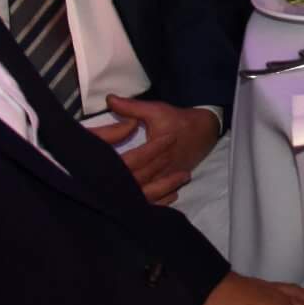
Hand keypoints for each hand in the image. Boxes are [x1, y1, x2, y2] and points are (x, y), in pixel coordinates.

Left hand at [93, 95, 217, 204]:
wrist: (206, 129)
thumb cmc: (179, 120)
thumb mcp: (155, 110)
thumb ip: (131, 107)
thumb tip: (108, 99)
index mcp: (157, 150)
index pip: (133, 163)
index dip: (114, 167)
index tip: (97, 168)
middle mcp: (163, 167)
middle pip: (139, 182)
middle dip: (120, 186)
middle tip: (97, 190)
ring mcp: (168, 176)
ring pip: (149, 192)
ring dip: (133, 196)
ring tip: (113, 200)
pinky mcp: (171, 180)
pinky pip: (159, 195)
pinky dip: (148, 200)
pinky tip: (134, 205)